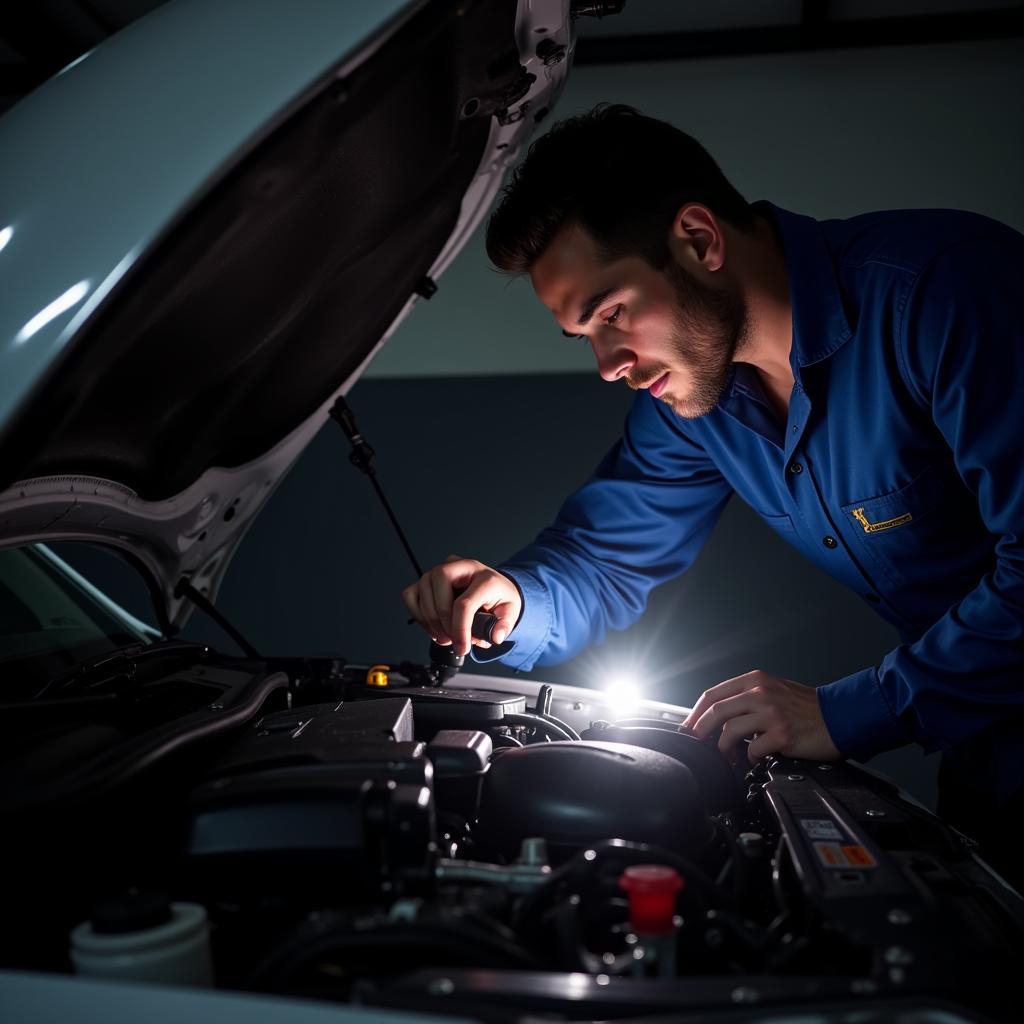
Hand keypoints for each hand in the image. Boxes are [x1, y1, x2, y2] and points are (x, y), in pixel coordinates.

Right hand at [401, 555, 521, 656]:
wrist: (491, 586)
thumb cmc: (498, 597)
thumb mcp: (511, 611)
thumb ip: (505, 625)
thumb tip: (495, 636)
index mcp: (484, 576)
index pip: (464, 603)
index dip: (460, 629)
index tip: (462, 647)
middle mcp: (460, 567)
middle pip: (439, 591)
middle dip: (442, 622)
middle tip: (452, 640)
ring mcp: (440, 570)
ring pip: (423, 592)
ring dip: (430, 622)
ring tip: (444, 636)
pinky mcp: (427, 579)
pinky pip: (411, 595)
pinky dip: (418, 614)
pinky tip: (432, 626)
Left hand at [680, 670, 840, 763]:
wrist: (840, 716)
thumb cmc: (807, 707)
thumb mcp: (774, 689)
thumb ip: (748, 697)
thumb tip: (719, 715)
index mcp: (756, 680)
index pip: (714, 694)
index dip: (695, 713)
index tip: (687, 727)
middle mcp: (761, 693)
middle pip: (716, 711)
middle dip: (699, 730)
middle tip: (696, 743)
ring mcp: (771, 713)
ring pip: (730, 731)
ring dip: (723, 748)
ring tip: (728, 756)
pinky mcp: (782, 734)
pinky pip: (752, 749)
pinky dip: (749, 757)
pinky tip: (754, 758)